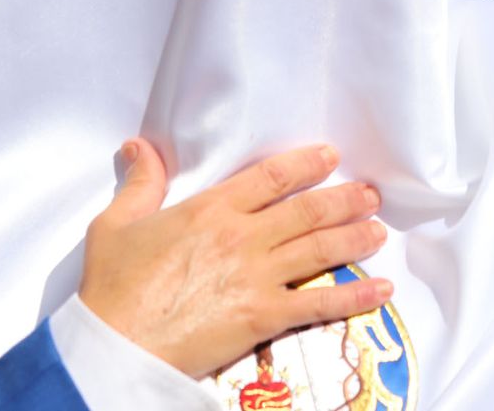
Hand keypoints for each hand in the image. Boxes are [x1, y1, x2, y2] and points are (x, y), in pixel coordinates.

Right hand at [79, 139, 391, 377]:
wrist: (113, 346)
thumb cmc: (111, 288)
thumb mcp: (116, 225)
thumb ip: (140, 183)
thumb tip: (140, 147)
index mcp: (210, 209)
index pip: (271, 177)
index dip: (305, 164)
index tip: (330, 157)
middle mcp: (242, 237)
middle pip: (307, 210)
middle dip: (345, 200)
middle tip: (371, 194)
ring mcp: (256, 276)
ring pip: (320, 248)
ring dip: (355, 237)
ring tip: (379, 230)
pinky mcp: (263, 316)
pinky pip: (319, 302)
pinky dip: (355, 296)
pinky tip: (381, 290)